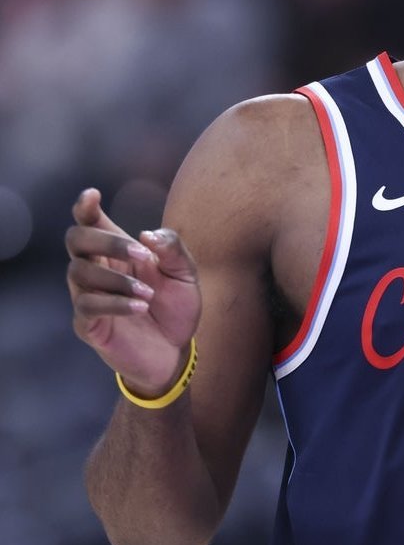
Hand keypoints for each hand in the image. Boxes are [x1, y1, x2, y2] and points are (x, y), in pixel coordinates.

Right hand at [66, 188, 201, 397]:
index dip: (85, 207)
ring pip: (79, 271)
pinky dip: (116, 303)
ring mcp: (88, 296)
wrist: (177, 350)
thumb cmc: (176, 306)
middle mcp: (98, 268)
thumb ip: (173, 248)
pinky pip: (87, 305)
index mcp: (118, 251)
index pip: (90, 222)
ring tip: (150, 295)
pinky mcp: (88, 324)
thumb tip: (147, 235)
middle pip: (77, 239)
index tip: (92, 195)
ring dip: (118, 279)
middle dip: (107, 241)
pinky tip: (141, 307)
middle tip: (143, 255)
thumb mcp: (185, 274)